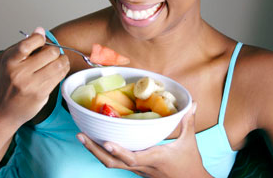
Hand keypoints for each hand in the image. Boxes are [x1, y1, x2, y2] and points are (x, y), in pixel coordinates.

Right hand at [0, 27, 69, 127]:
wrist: (3, 110)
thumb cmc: (9, 82)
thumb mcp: (11, 61)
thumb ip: (26, 45)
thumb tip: (40, 30)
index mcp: (10, 61)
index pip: (28, 44)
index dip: (40, 38)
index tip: (42, 40)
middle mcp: (19, 73)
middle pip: (50, 53)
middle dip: (56, 51)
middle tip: (54, 53)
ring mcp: (31, 84)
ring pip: (59, 64)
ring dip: (63, 61)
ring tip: (60, 61)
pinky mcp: (41, 93)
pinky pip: (60, 76)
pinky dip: (63, 71)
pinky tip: (59, 71)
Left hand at [77, 103, 211, 176]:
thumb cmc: (189, 163)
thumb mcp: (189, 141)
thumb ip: (188, 121)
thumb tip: (192, 103)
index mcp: (154, 158)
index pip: (133, 157)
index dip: (119, 151)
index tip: (105, 141)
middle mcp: (141, 166)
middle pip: (113, 163)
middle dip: (94, 150)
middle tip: (80, 135)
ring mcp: (137, 169)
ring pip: (111, 164)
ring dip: (95, 151)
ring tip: (82, 137)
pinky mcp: (136, 169)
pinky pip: (117, 162)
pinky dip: (105, 152)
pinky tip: (98, 142)